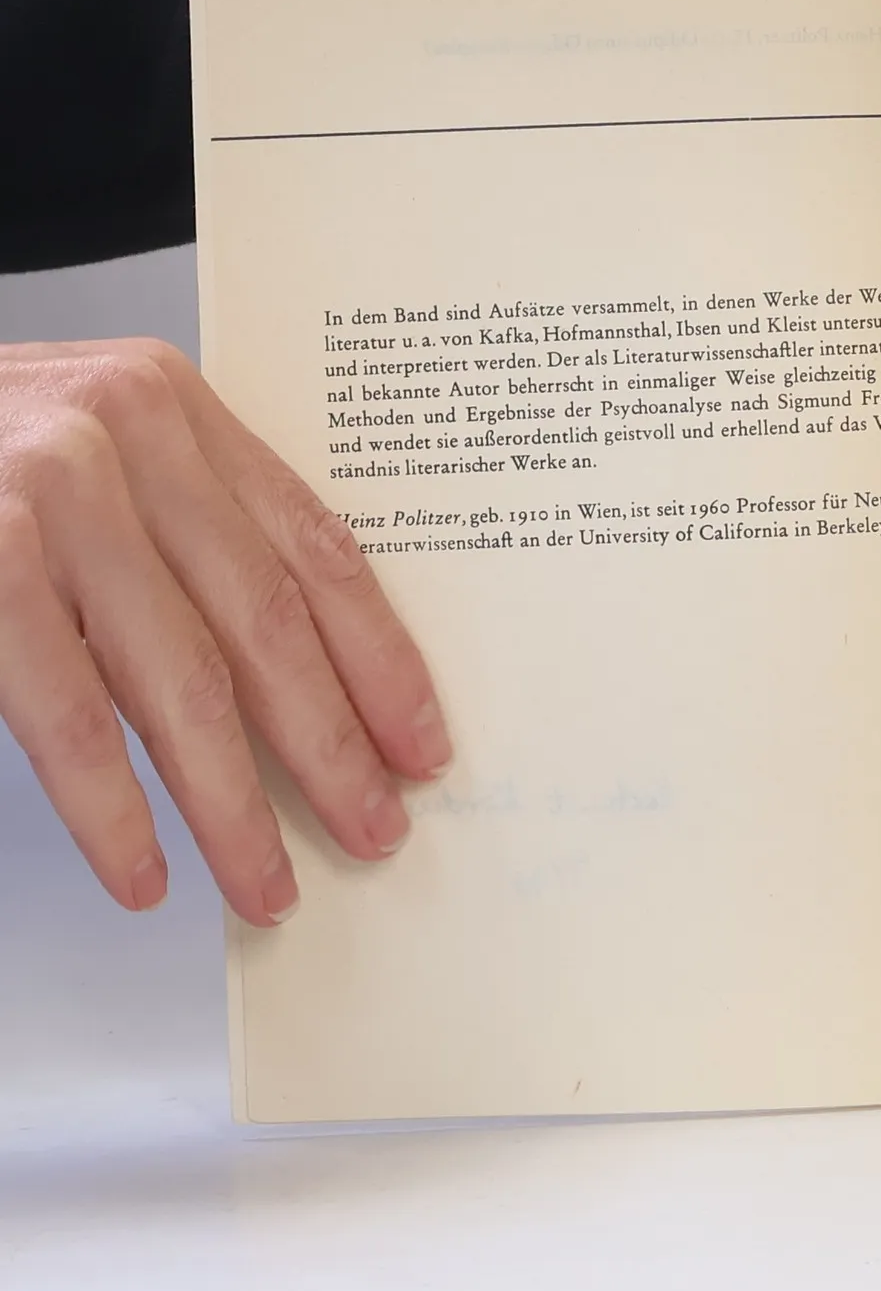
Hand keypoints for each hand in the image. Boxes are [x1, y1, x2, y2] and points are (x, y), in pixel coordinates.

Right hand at [0, 340, 447, 925]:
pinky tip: (143, 871)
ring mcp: (49, 495)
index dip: (380, 658)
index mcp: (177, 407)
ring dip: (232, 802)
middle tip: (376, 832)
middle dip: (330, 744)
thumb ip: (187, 528)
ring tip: (268, 883)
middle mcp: (126, 435)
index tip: (421, 745)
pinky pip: (65, 711)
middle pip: (266, 621)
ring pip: (178, 679)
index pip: (316, 549)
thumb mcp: (94, 450)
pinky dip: (108, 807)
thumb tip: (299, 686)